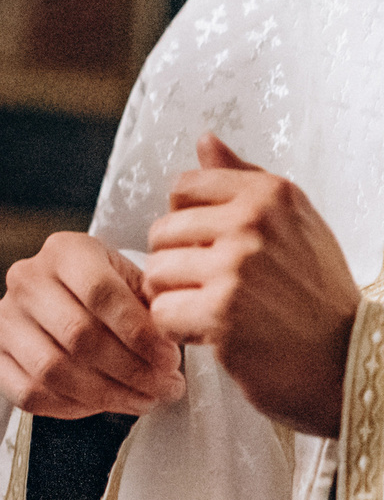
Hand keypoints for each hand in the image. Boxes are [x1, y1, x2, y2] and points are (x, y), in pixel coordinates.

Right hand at [0, 230, 185, 416]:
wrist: (66, 301)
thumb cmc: (111, 296)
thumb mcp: (135, 284)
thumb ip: (152, 309)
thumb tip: (165, 347)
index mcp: (65, 250)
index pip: (100, 293)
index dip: (139, 333)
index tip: (169, 360)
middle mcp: (25, 278)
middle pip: (78, 335)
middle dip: (130, 370)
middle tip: (164, 387)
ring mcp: (2, 317)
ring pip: (53, 369)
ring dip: (106, 394)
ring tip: (142, 400)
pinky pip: (28, 393)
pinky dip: (71, 407)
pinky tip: (101, 404)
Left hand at [144, 133, 359, 435]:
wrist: (344, 359)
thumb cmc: (314, 293)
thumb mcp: (292, 223)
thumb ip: (242, 178)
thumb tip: (205, 140)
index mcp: (270, 193)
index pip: (184, 186)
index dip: (186, 221)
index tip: (210, 246)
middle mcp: (254, 222)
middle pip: (162, 231)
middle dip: (177, 264)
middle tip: (214, 288)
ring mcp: (236, 266)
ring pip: (156, 272)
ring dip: (175, 298)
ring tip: (214, 310)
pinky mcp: (220, 311)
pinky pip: (161, 311)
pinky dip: (179, 330)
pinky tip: (211, 334)